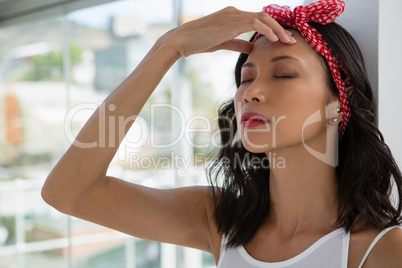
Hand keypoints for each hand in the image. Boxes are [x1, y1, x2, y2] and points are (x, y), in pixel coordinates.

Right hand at [163, 6, 295, 56]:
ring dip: (277, 30)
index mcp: (232, 16)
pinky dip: (267, 30)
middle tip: (290, 40)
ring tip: (287, 41)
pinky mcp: (231, 22)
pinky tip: (274, 39)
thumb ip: (238, 43)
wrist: (182, 40)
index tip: (282, 39)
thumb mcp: (222, 43)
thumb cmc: (199, 42)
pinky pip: (255, 23)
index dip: (272, 28)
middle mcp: (234, 12)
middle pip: (264, 16)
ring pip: (263, 18)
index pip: (258, 19)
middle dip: (279, 28)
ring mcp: (233, 16)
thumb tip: (252, 47)